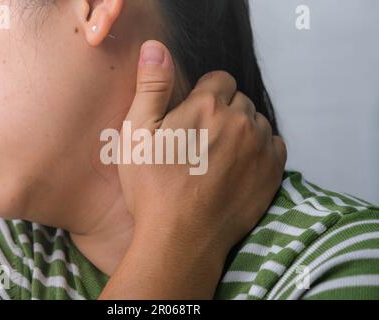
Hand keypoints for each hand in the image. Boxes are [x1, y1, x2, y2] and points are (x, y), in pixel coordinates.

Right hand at [118, 40, 286, 260]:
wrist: (180, 237)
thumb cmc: (153, 187)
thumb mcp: (137, 132)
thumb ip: (151, 85)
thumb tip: (156, 48)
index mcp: (207, 105)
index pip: (219, 79)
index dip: (204, 95)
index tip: (193, 117)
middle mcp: (240, 119)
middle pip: (239, 100)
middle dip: (223, 112)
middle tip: (202, 141)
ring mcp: (260, 147)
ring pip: (256, 122)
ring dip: (242, 130)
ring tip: (220, 156)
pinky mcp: (273, 172)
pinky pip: (274, 146)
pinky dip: (260, 150)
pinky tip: (239, 167)